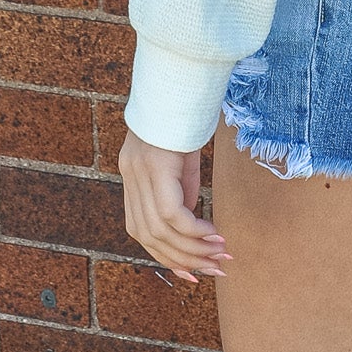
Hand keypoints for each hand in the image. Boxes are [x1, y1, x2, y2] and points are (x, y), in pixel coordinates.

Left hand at [117, 128, 232, 283]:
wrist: (181, 77)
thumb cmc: (185, 113)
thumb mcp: (182, 159)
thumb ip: (182, 190)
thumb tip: (190, 221)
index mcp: (132, 176)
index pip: (141, 232)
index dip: (166, 257)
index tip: (192, 274)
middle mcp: (130, 177)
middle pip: (149, 237)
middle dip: (183, 260)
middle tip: (215, 270)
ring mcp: (139, 173)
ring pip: (161, 230)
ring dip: (193, 248)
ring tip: (221, 255)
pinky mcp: (155, 167)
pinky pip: (173, 214)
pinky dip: (194, 230)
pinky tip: (215, 234)